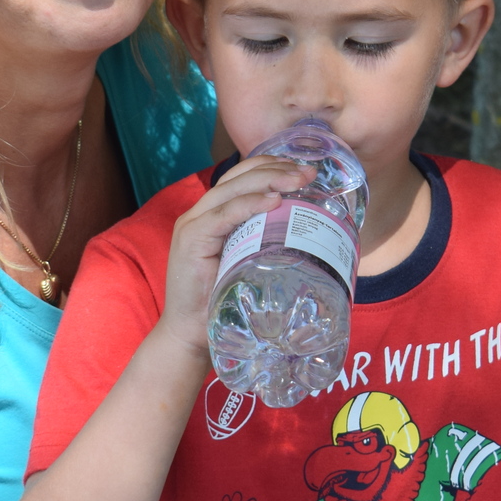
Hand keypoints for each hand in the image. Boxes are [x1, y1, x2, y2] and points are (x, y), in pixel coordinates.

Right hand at [155, 155, 312, 355]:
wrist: (191, 333)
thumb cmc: (222, 301)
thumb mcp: (247, 263)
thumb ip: (263, 243)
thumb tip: (307, 231)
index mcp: (213, 214)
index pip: (242, 177)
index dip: (272, 167)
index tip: (304, 170)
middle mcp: (200, 213)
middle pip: (239, 176)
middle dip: (277, 169)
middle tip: (309, 172)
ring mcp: (193, 224)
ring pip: (232, 189)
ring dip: (269, 180)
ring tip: (298, 180)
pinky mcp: (191, 240)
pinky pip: (224, 215)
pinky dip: (249, 205)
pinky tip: (273, 201)